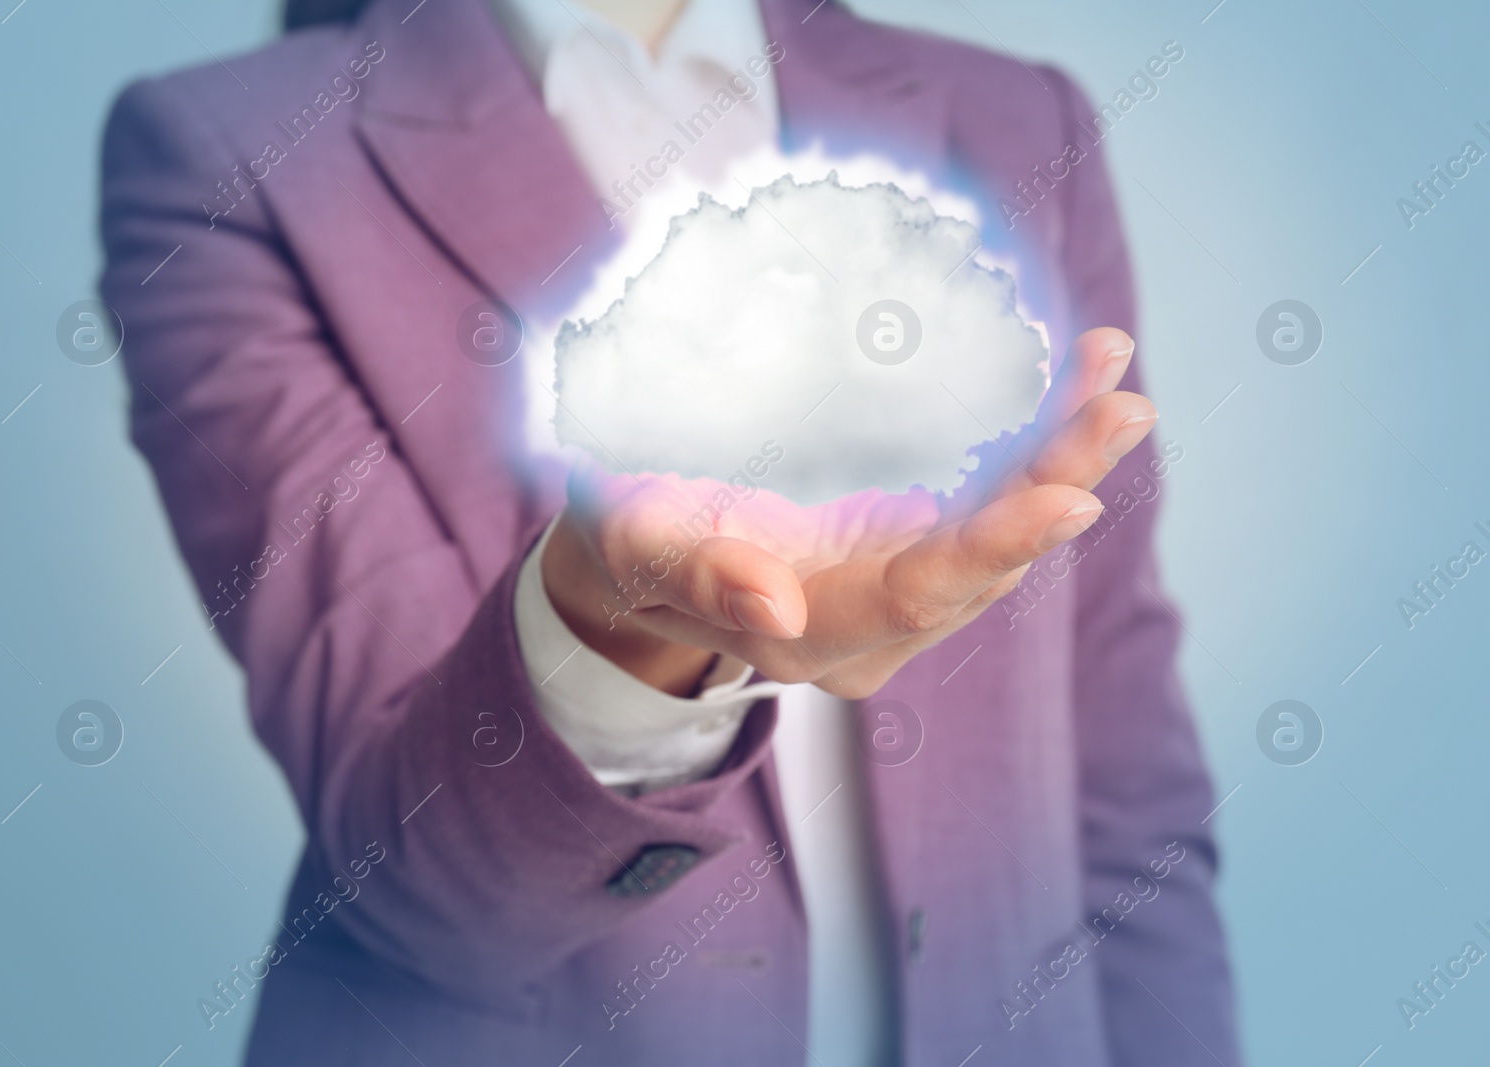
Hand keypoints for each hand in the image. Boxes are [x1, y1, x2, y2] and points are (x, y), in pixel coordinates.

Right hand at [542, 327, 1156, 698]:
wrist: (643, 545)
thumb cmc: (629, 536)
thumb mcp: (637, 546)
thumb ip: (700, 575)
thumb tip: (778, 605)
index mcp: (811, 638)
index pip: (917, 599)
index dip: (994, 550)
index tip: (1068, 498)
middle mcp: (875, 625)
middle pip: (983, 565)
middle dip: (1057, 486)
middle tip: (1123, 408)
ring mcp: (900, 584)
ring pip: (1000, 531)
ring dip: (1063, 457)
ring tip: (1112, 374)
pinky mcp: (911, 541)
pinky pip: (988, 499)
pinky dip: (1036, 443)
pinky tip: (1077, 379)